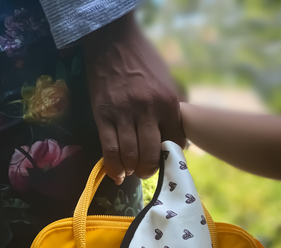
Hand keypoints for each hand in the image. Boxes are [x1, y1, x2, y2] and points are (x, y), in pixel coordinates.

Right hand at [82, 12, 184, 183]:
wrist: (114, 41)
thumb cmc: (144, 61)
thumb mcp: (167, 82)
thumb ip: (172, 109)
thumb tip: (178, 137)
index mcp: (167, 103)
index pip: (174, 141)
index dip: (170, 155)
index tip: (165, 160)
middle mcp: (147, 111)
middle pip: (151, 153)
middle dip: (150, 169)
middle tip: (146, 172)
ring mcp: (123, 114)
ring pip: (130, 154)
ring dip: (132, 169)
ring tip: (132, 171)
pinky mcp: (103, 115)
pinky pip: (109, 148)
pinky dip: (113, 166)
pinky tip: (117, 173)